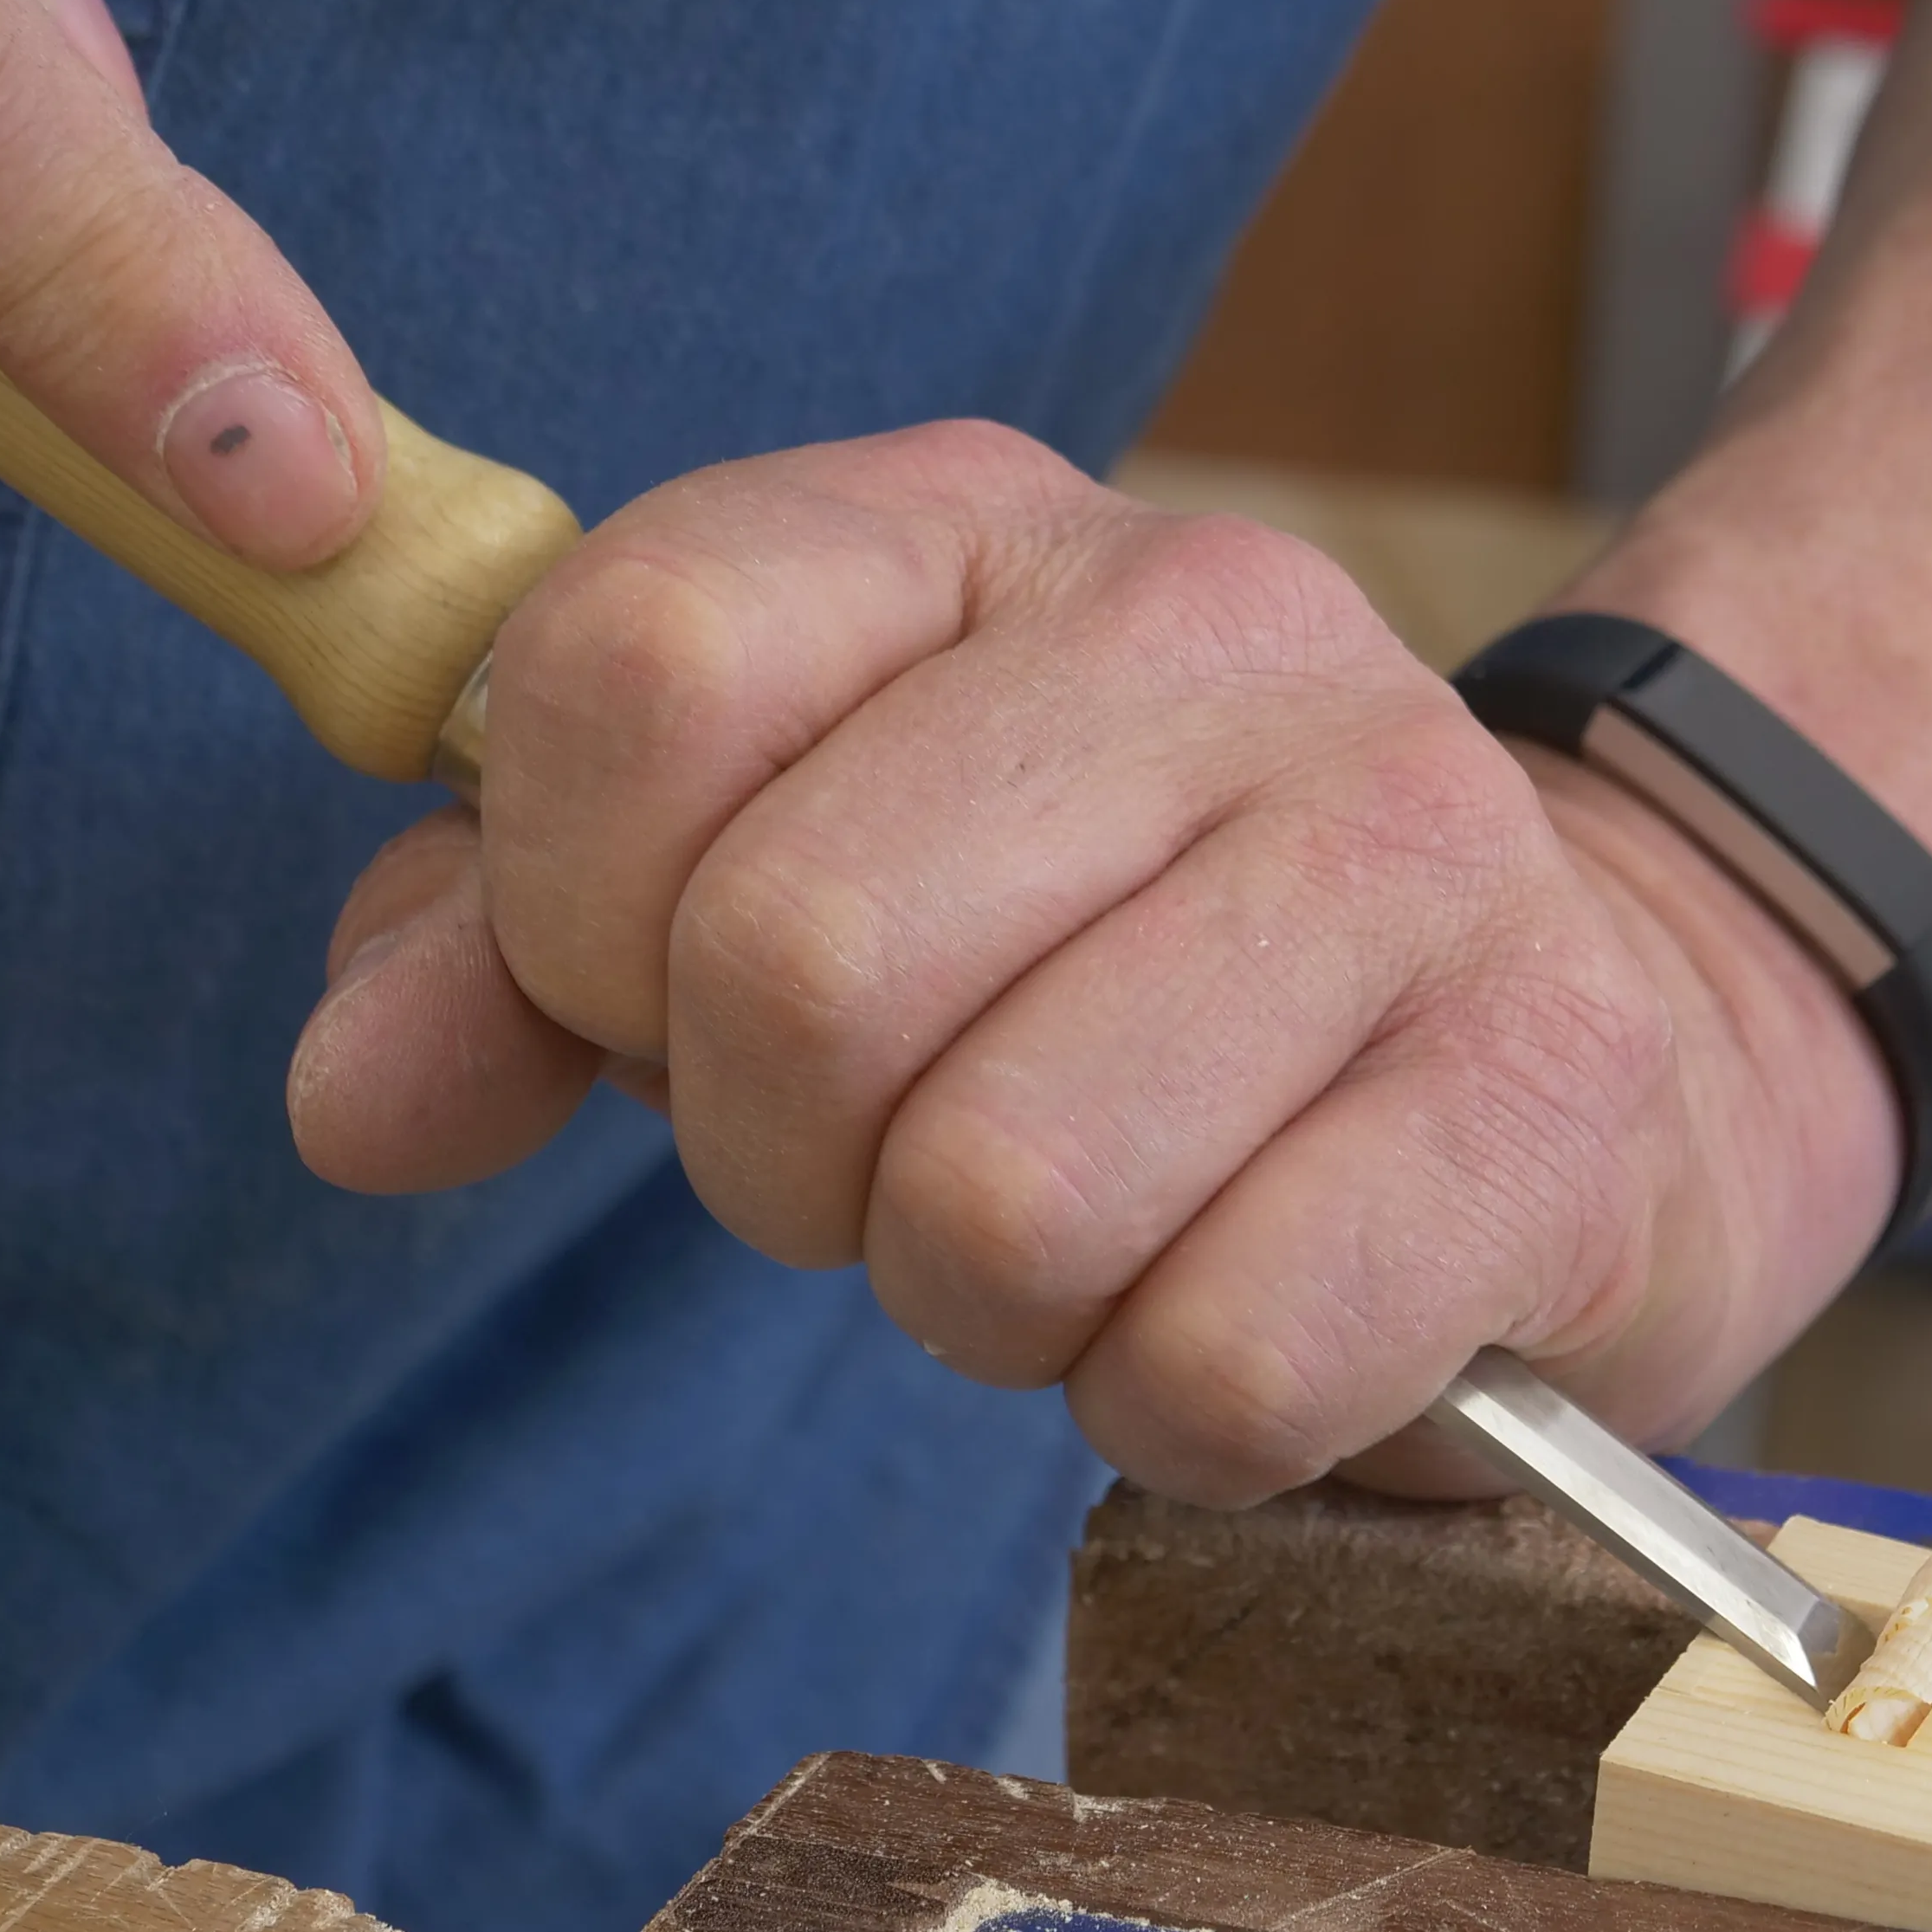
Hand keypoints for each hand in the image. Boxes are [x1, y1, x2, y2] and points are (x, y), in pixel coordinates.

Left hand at [283, 422, 1903, 1499]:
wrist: (1579, 1036)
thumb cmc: (1119, 973)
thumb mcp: (791, 882)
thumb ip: (516, 955)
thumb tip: (352, 1092)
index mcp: (975, 525)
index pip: (632, 670)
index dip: (571, 921)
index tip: (667, 1000)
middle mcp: (1214, 625)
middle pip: (793, 968)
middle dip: (789, 1159)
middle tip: (908, 1152)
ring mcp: (1414, 844)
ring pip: (996, 1195)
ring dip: (983, 1299)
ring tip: (1088, 1220)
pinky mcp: (1549, 1092)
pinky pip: (1215, 1360)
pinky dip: (1173, 1407)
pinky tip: (1244, 1298)